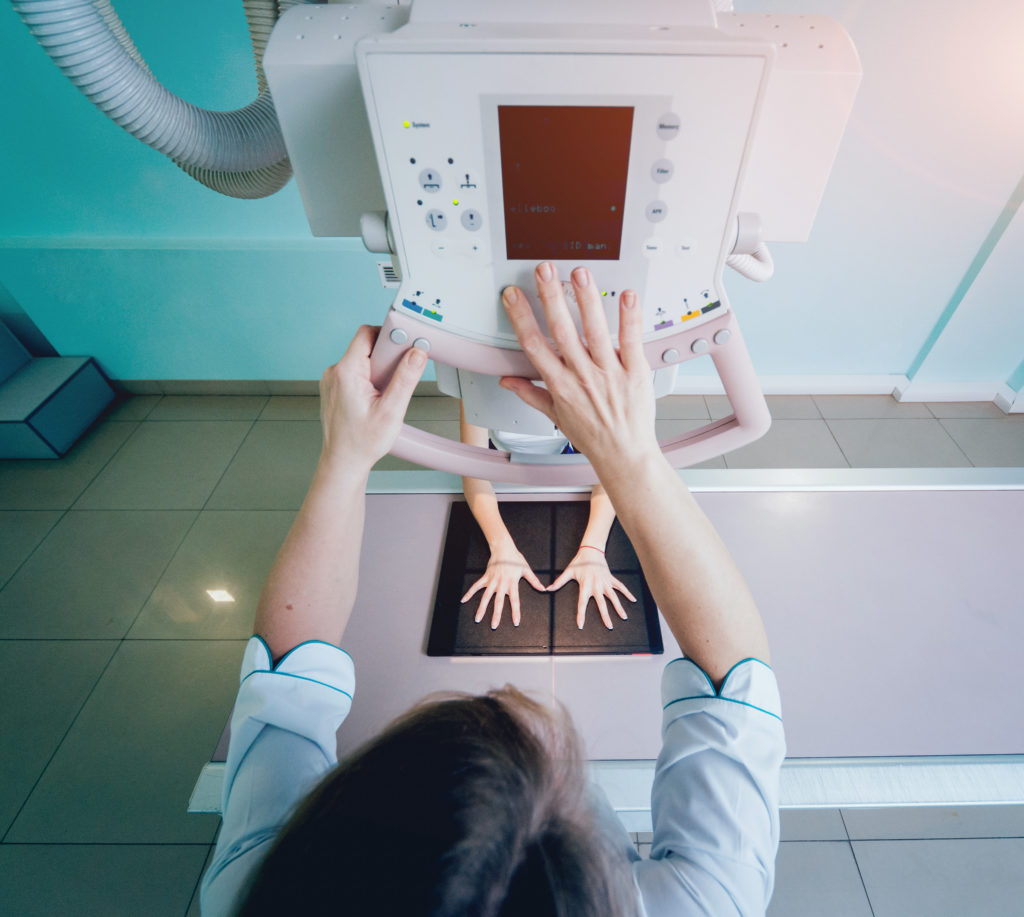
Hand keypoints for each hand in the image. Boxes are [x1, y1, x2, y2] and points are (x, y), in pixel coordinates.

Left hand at [318, 326, 427, 470]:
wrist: (343, 462)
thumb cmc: (361, 443)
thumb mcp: (391, 411)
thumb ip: (405, 379)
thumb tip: (417, 354)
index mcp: (346, 372)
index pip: (367, 334)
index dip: (388, 336)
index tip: (405, 344)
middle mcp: (335, 373)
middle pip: (367, 347)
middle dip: (387, 359)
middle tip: (396, 379)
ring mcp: (333, 381)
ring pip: (362, 360)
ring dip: (378, 371)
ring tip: (384, 396)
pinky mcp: (335, 388)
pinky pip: (356, 373)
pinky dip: (369, 380)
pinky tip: (375, 400)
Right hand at [461, 541, 545, 628]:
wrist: (504, 548)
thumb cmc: (516, 559)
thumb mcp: (526, 569)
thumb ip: (534, 581)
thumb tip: (543, 589)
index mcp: (512, 583)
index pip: (515, 600)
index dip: (515, 612)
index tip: (515, 622)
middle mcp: (501, 584)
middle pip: (498, 602)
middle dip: (496, 615)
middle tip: (494, 626)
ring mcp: (492, 581)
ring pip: (485, 597)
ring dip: (482, 608)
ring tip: (478, 619)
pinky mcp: (485, 577)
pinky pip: (476, 586)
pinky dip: (469, 593)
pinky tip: (463, 600)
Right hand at [498, 263, 658, 473]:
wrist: (624, 453)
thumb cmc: (592, 436)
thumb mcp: (555, 415)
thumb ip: (531, 393)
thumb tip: (509, 381)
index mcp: (559, 384)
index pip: (534, 344)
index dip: (521, 317)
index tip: (513, 295)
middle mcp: (582, 375)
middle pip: (562, 330)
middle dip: (551, 297)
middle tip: (545, 271)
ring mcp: (608, 373)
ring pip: (595, 331)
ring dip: (587, 300)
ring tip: (580, 275)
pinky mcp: (634, 373)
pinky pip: (631, 342)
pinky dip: (630, 318)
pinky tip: (627, 296)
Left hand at [547, 546, 635, 629]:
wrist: (591, 550)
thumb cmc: (579, 562)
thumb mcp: (568, 572)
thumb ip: (559, 582)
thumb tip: (548, 589)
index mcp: (585, 586)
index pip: (582, 603)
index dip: (581, 615)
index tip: (581, 625)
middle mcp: (596, 585)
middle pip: (602, 603)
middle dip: (605, 616)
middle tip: (610, 627)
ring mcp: (605, 582)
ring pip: (614, 597)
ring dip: (619, 607)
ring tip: (624, 617)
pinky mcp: (611, 578)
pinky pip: (620, 586)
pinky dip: (627, 593)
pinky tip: (633, 600)